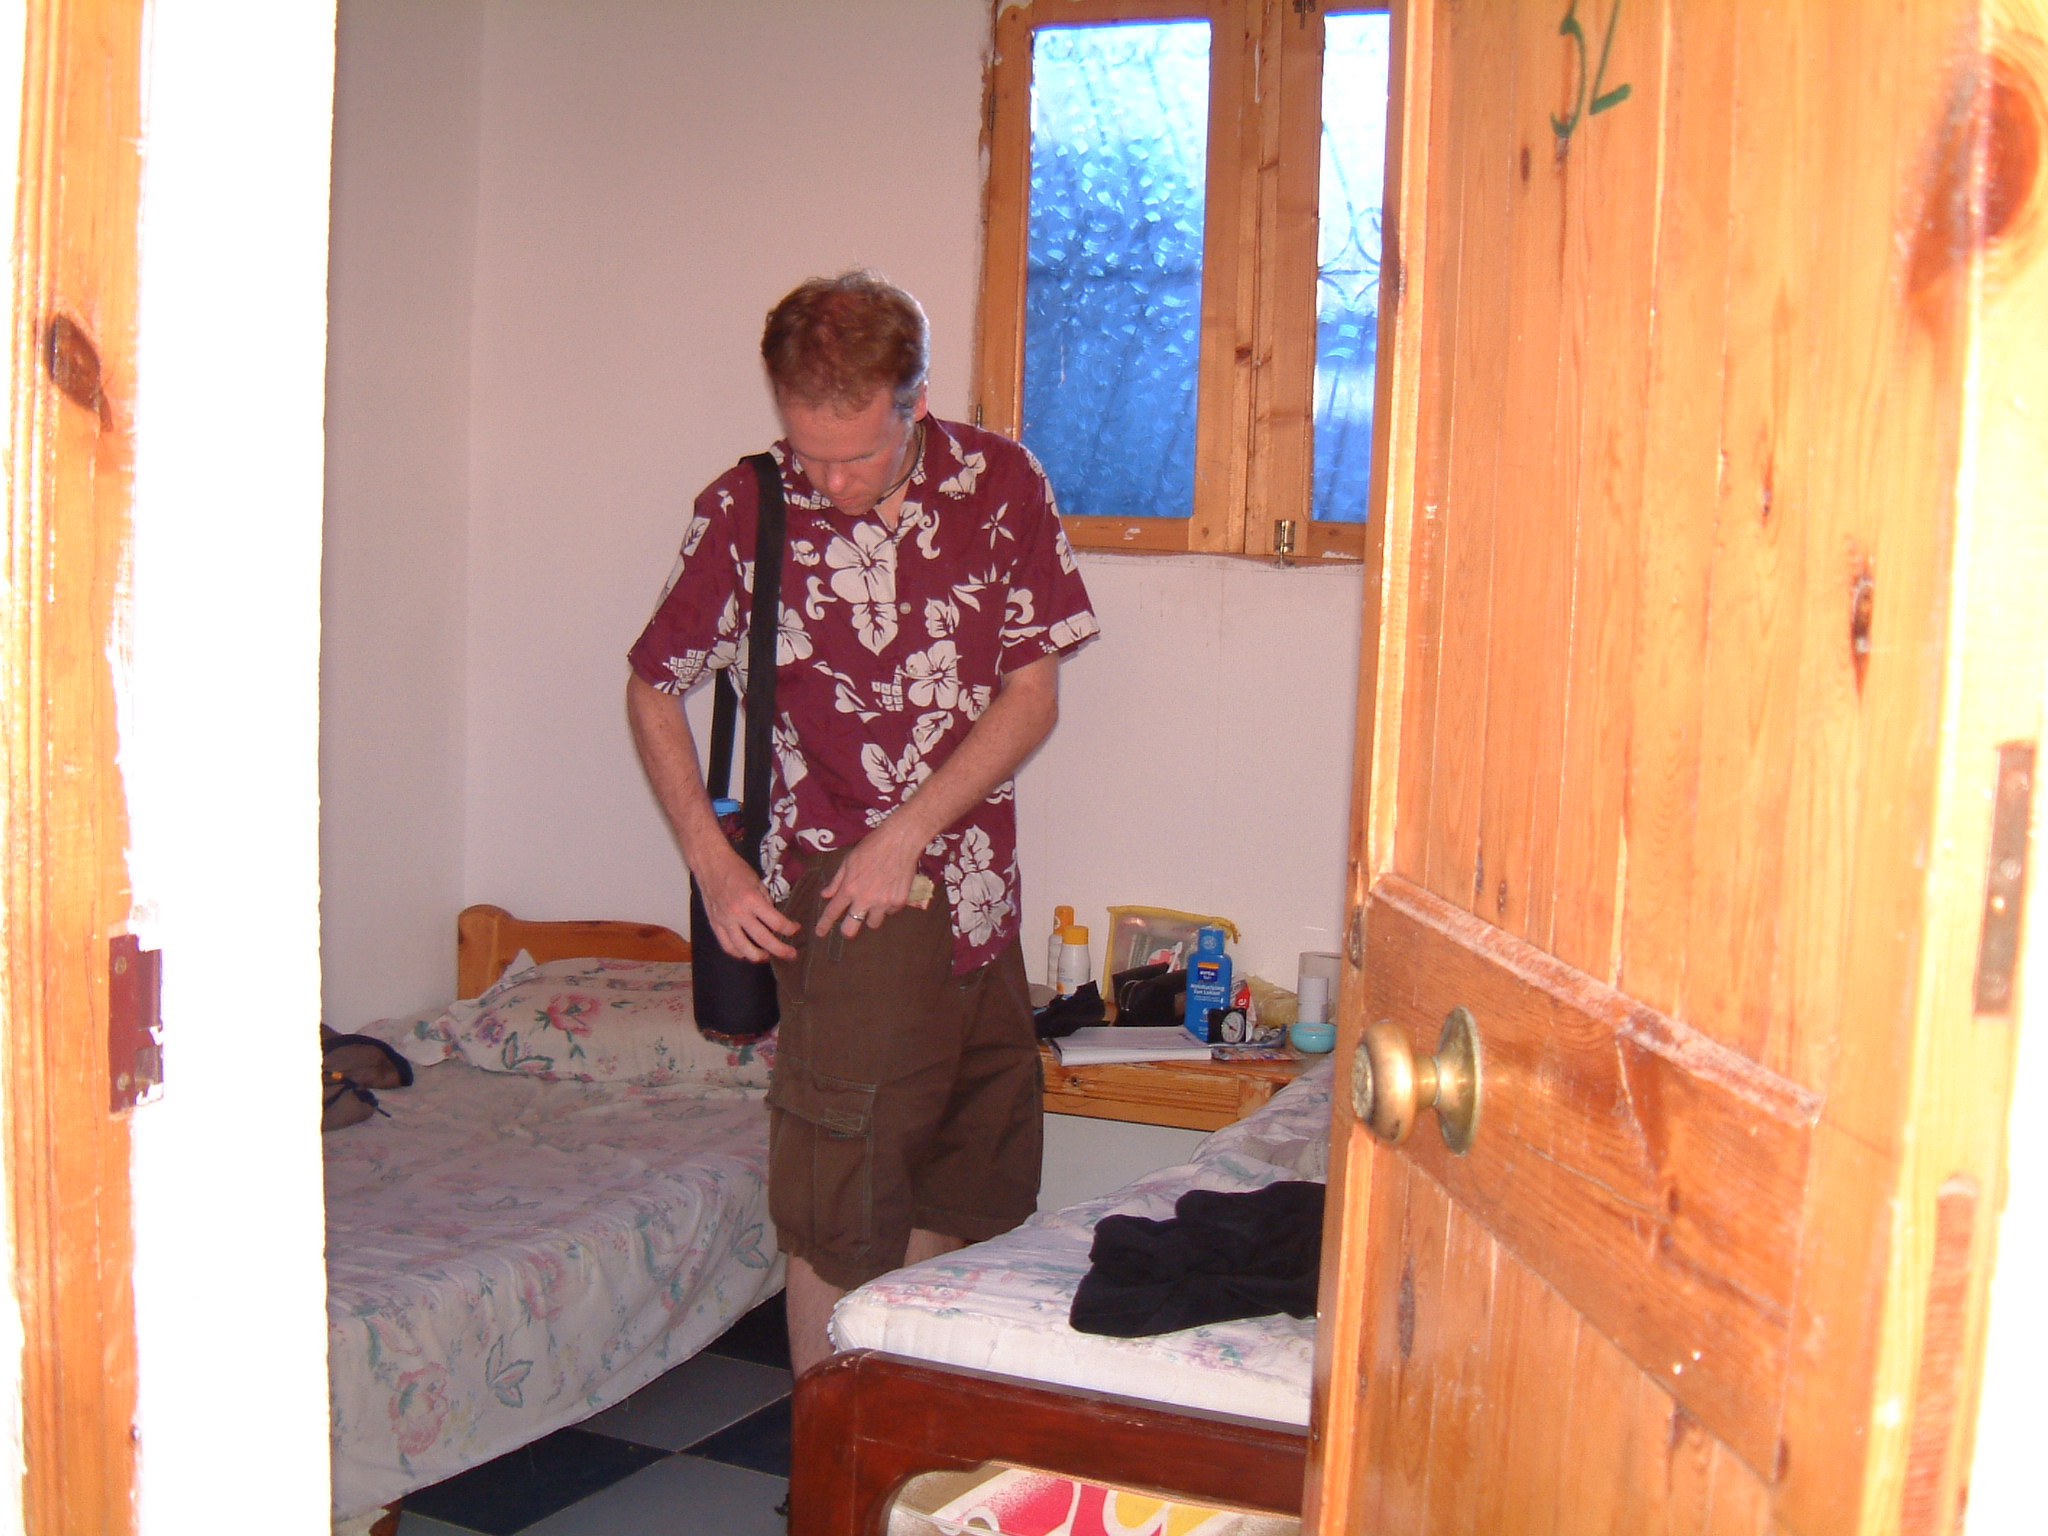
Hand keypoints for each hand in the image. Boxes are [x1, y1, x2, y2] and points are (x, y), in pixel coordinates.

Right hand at [696, 843, 800, 961]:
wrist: (710, 864)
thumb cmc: (735, 869)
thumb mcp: (758, 882)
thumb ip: (766, 902)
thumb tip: (775, 919)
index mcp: (752, 900)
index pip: (776, 922)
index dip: (790, 928)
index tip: (796, 929)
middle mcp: (738, 913)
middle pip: (763, 939)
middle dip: (781, 950)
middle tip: (791, 954)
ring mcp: (725, 920)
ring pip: (743, 948)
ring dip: (758, 956)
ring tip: (768, 956)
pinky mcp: (715, 924)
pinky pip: (727, 945)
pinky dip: (738, 953)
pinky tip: (746, 953)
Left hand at [816, 818, 924, 938]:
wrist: (900, 840)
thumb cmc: (872, 846)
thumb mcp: (849, 860)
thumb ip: (837, 881)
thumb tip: (826, 895)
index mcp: (849, 888)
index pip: (832, 912)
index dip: (824, 925)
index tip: (820, 933)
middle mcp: (865, 899)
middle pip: (851, 929)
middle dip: (847, 930)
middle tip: (849, 925)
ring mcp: (883, 902)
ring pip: (873, 924)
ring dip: (871, 916)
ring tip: (874, 902)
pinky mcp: (899, 901)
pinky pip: (890, 912)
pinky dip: (888, 906)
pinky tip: (889, 892)